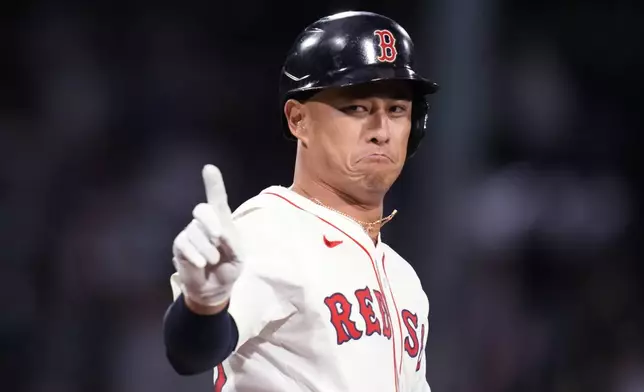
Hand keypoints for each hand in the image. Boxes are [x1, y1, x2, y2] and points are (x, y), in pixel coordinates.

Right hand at [172, 164, 243, 311]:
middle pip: (202, 210)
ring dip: (207, 249)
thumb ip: (233, 242)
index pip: (217, 199)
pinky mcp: (180, 245)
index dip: (213, 184)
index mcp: (222, 221)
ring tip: (213, 261)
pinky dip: (195, 254)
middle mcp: (205, 223)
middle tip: (219, 236)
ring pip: (195, 232)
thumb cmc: (229, 268)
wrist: (215, 289)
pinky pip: (184, 244)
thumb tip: (219, 232)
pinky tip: (201, 264)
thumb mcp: (238, 257)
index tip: (209, 169)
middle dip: (211, 221)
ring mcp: (190, 232)